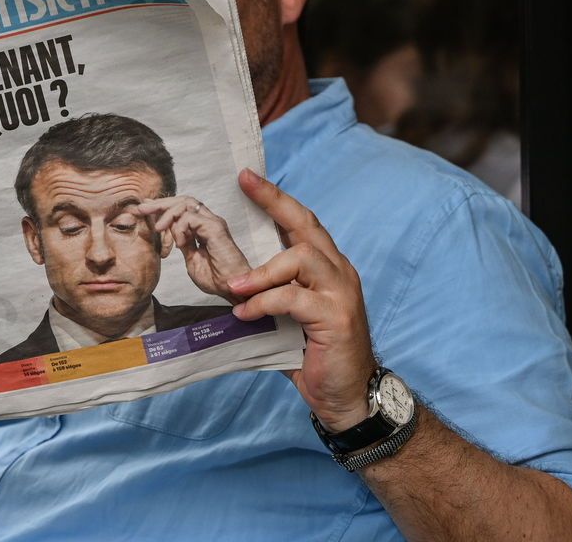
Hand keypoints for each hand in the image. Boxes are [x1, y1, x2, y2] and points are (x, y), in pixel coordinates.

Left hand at [138, 195, 251, 304]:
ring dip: (167, 214)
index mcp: (203, 227)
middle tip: (142, 209)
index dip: (162, 206)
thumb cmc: (217, 278)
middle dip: (160, 203)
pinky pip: (191, 218)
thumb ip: (182, 243)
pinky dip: (180, 228)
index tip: (144, 209)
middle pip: (183, 200)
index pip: (182, 208)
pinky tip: (179, 243)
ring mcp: (214, 223)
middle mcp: (209, 221)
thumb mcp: (191, 258)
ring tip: (158, 228)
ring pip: (186, 204)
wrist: (232, 290)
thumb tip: (169, 230)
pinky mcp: (216, 229)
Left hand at [227, 169, 376, 431]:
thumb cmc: (311, 353)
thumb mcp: (284, 315)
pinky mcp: (336, 317)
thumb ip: (266, 291)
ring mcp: (341, 292)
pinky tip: (244, 315)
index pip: (301, 222)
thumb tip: (225, 276)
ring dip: (260, 271)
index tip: (247, 176)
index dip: (275, 198)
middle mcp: (338, 271)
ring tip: (233, 288)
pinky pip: (292, 298)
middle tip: (243, 185)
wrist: (346, 395)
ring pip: (299, 258)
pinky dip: (263, 303)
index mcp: (326, 267)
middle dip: (273, 202)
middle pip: (305, 226)